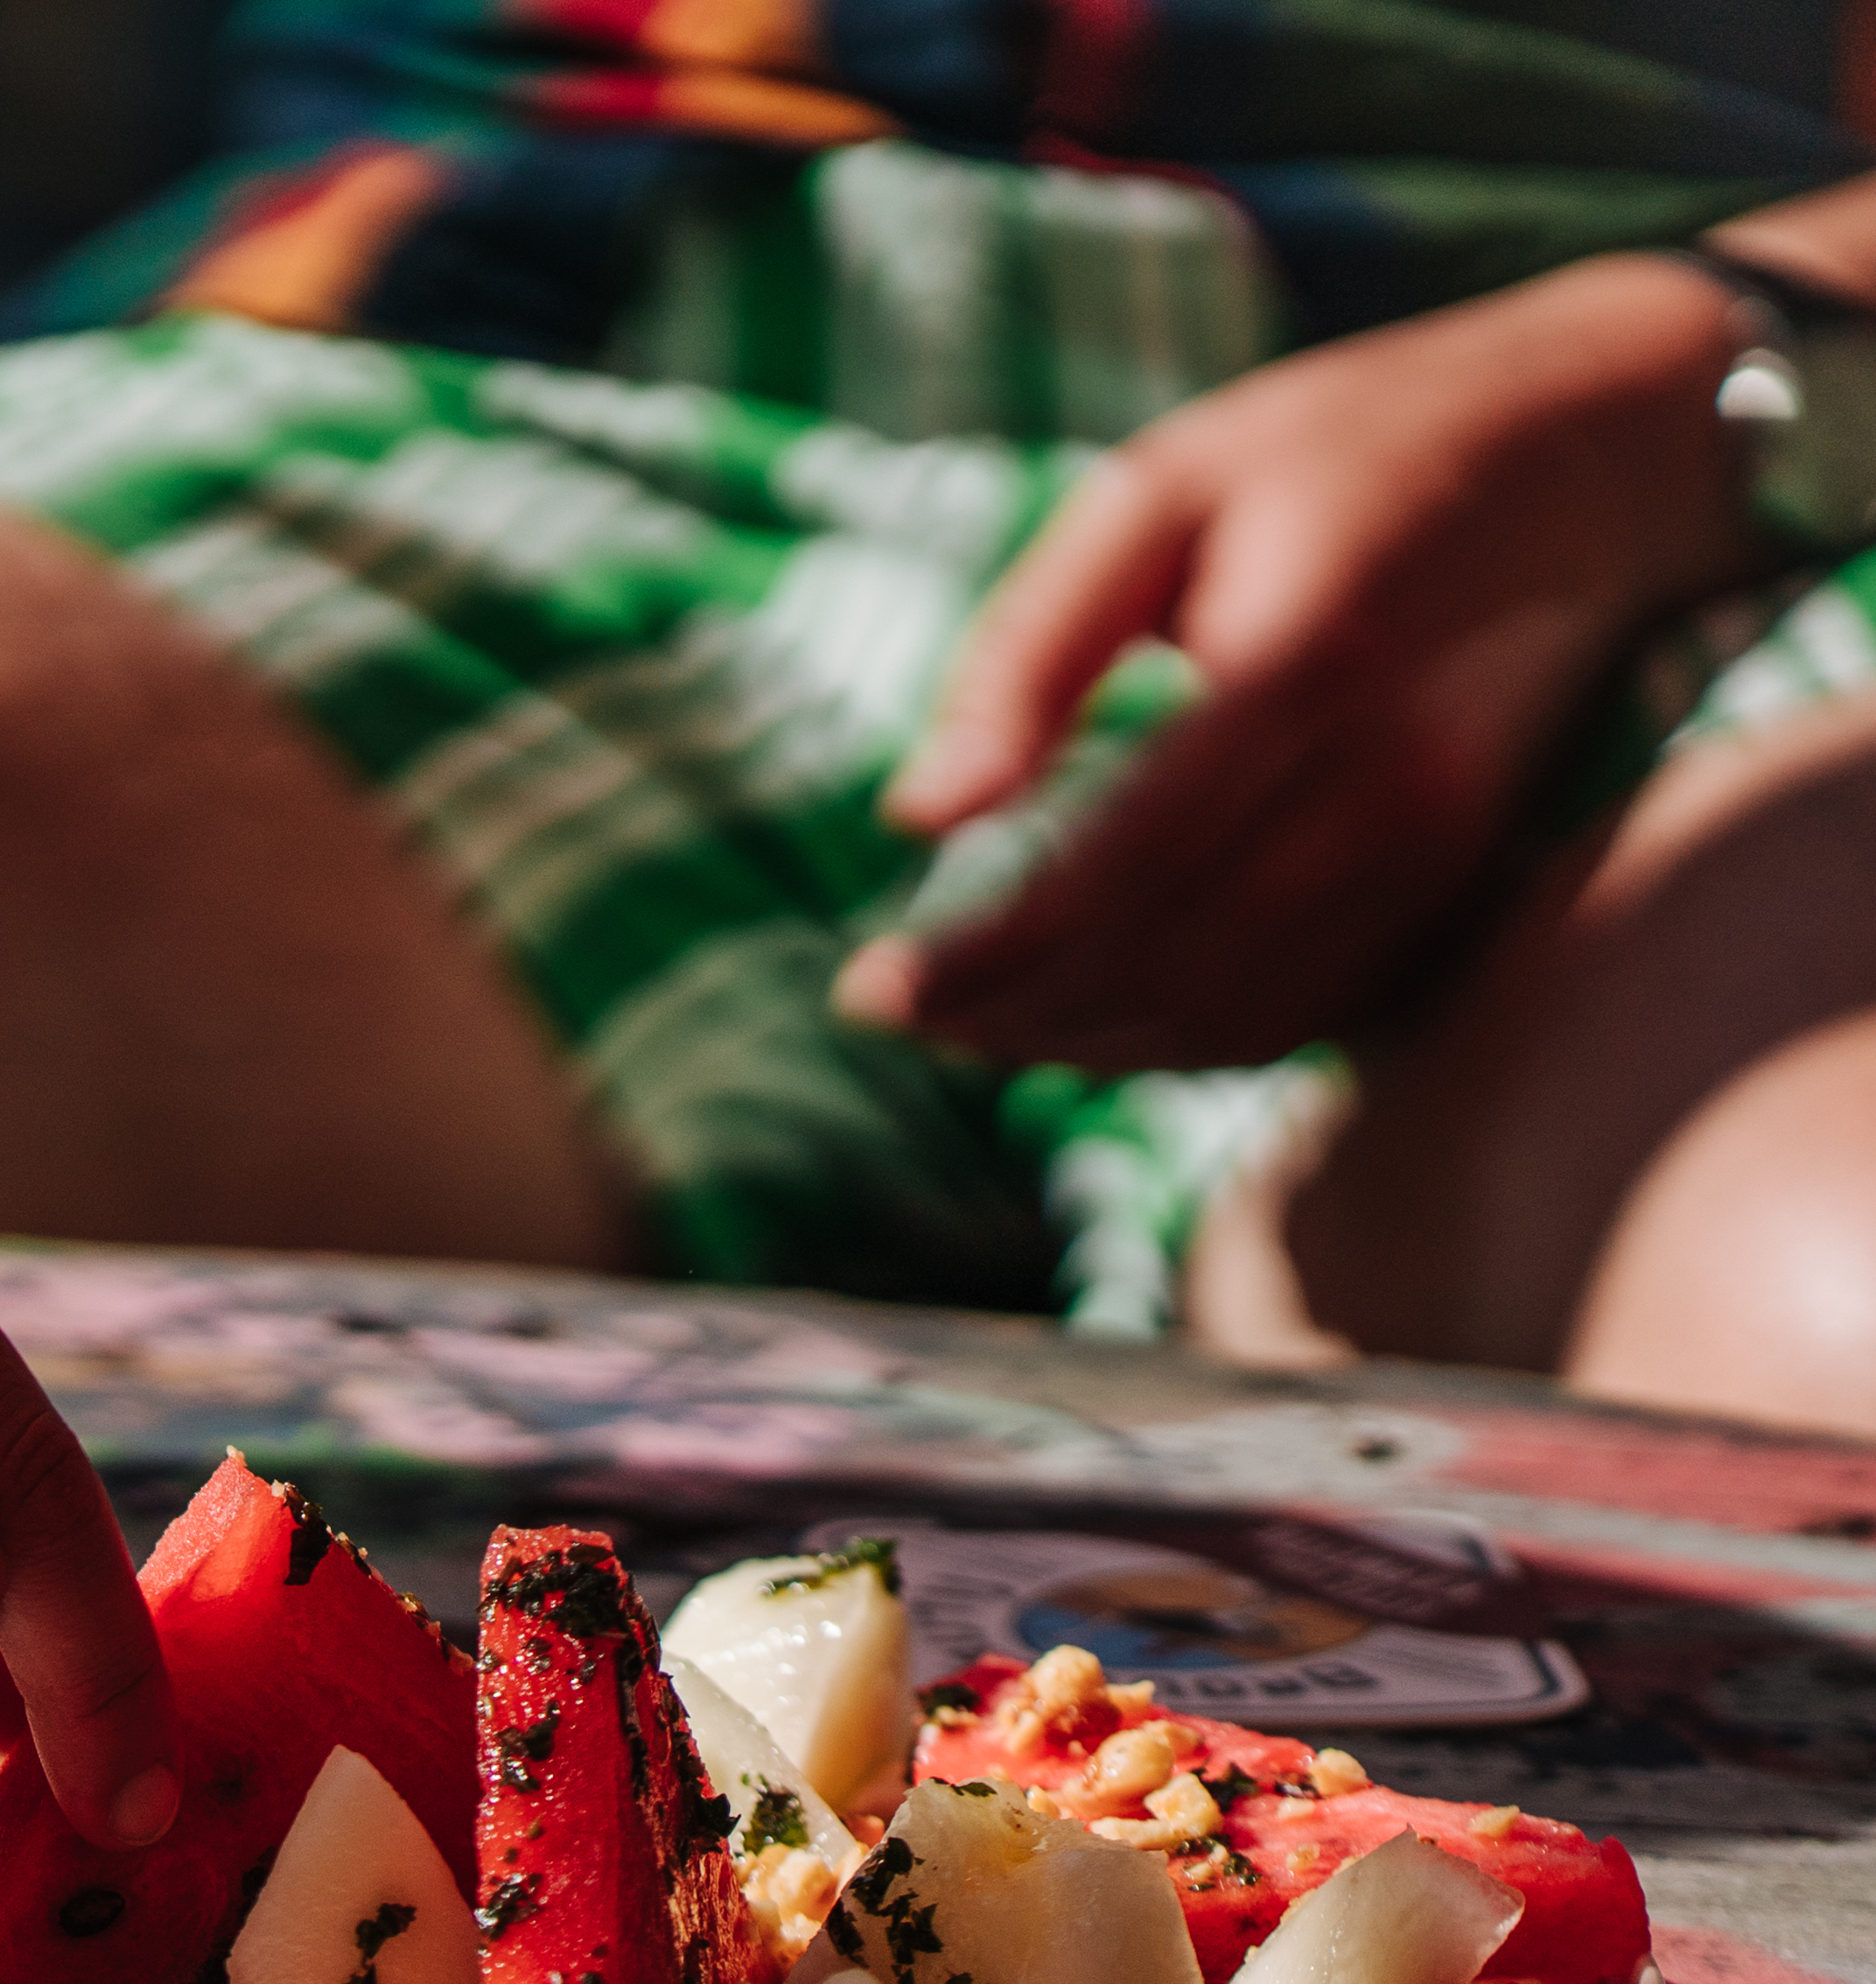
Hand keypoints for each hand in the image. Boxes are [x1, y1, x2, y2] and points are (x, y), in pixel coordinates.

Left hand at [839, 253, 1769, 1071]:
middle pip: (1169, 965)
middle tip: (889, 1011)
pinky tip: (1080, 1016)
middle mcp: (1391, 780)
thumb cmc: (1348, 449)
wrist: (1602, 454)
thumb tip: (916, 816)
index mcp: (1304, 660)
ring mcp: (1438, 847)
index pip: (1119, 868)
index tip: (869, 989)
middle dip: (1010, 1017)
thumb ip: (1031, 652)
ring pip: (1231, 1014)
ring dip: (1079, 1046)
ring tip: (962, 1025)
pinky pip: (1298, 1012)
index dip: (985, 958)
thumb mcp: (1160, 491)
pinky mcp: (1454, 885)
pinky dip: (1172, 1040)